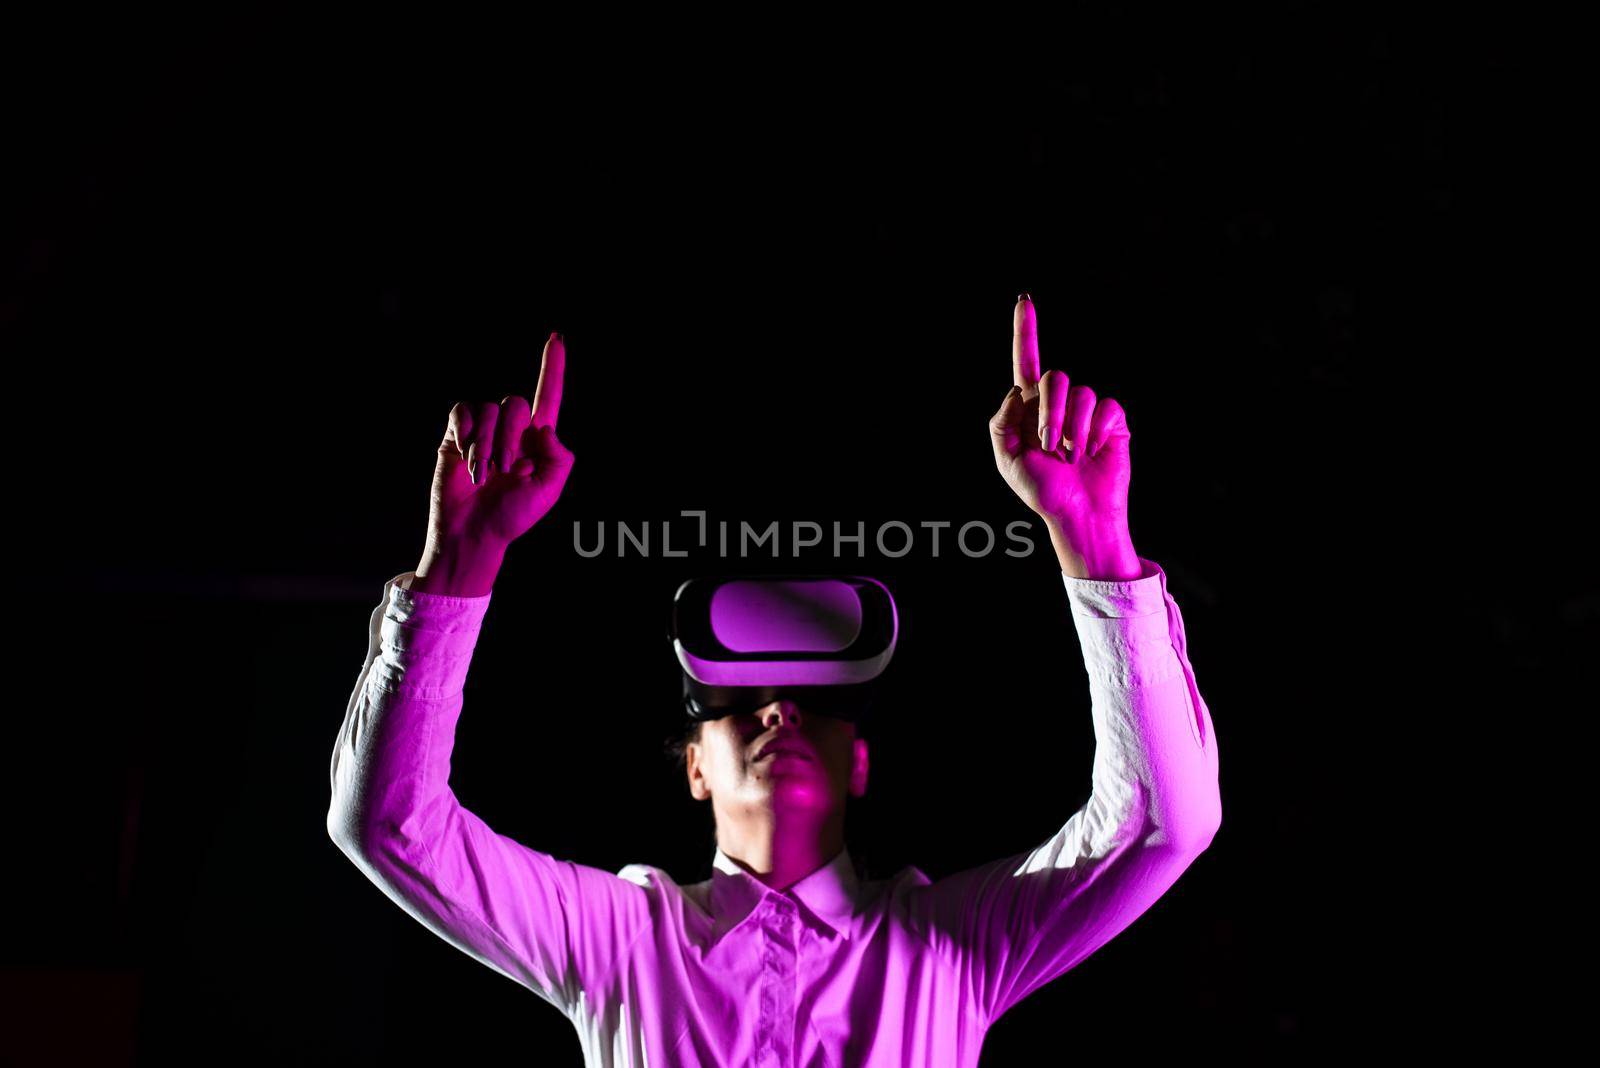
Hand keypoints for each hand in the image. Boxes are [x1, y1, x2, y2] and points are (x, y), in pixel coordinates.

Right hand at [423, 332, 575, 555]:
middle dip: (511, 438)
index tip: (557, 338)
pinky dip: (466, 433)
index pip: (547, 396)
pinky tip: (465, 457)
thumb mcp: (548, 491)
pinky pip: (463, 412)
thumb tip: (546, 427)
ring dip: (487, 445)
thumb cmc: (511, 517)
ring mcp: (482, 431)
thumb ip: (560, 458)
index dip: (552, 368)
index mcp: (536, 440)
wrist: (473, 534)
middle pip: (515, 403)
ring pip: (488, 410)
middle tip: (506, 471)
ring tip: (484, 475)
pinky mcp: (454, 436)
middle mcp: (510, 430)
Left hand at [988, 295, 1137, 574]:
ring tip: (1072, 456)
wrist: (1078, 514)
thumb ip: (1001, 422)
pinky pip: (1107, 407)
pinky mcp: (1113, 422)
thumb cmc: (1043, 491)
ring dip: (1073, 428)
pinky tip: (1094, 451)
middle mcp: (1058, 404)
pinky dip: (1097, 432)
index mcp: (1029, 409)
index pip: (1025, 362)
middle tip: (1051, 447)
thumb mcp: (1007, 460)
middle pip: (1055, 376)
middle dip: (1051, 412)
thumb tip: (1017, 390)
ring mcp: (1087, 412)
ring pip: (1082, 393)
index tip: (1024, 300)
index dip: (1025, 331)